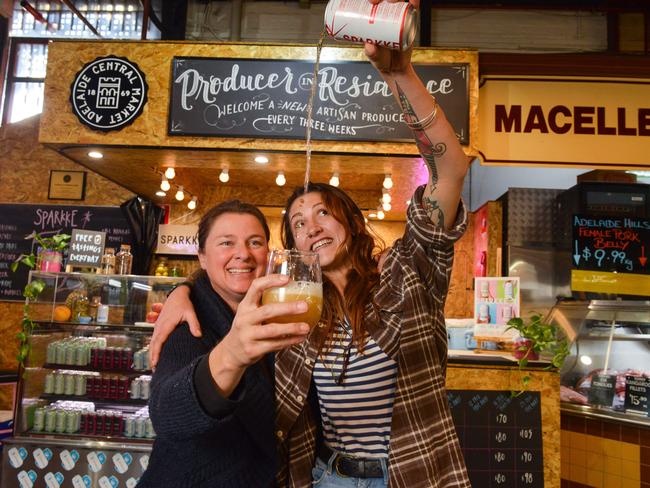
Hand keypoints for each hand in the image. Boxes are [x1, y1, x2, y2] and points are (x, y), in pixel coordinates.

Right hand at [149, 284, 200, 369]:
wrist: (177, 294)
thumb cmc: (184, 303)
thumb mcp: (190, 313)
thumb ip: (194, 324)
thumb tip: (198, 335)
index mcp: (166, 324)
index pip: (158, 341)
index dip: (156, 353)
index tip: (155, 363)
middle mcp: (159, 326)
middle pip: (153, 344)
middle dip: (152, 356)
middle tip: (154, 369)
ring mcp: (158, 325)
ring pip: (152, 341)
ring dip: (152, 353)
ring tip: (154, 365)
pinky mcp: (159, 325)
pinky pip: (154, 338)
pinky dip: (153, 347)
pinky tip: (155, 354)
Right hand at [209, 274, 310, 396]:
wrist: (231, 353)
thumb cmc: (247, 328)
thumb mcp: (249, 313)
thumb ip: (264, 304)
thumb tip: (293, 292)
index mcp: (245, 306)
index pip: (255, 287)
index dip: (271, 281)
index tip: (287, 279)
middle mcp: (244, 319)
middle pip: (267, 311)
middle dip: (288, 308)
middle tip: (305, 306)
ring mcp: (247, 335)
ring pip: (272, 330)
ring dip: (291, 328)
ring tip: (306, 327)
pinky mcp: (252, 350)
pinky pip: (274, 345)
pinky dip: (289, 342)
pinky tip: (300, 338)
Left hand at [364, 0, 418, 74]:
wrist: (395, 68)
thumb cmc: (381, 59)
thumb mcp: (374, 57)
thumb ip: (371, 52)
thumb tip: (370, 46)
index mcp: (371, 20)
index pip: (370, 3)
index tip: (370, 2)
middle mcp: (384, 15)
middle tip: (376, 2)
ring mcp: (397, 16)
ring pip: (398, 0)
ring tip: (393, 2)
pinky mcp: (409, 19)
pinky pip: (412, 8)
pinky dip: (414, 2)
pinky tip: (413, 2)